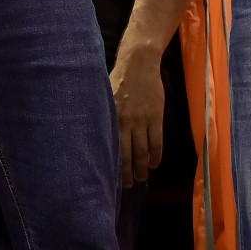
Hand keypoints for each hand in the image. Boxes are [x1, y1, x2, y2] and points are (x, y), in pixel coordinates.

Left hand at [110, 44, 166, 188]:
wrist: (138, 64)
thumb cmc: (118, 80)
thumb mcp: (104, 98)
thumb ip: (102, 116)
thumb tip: (93, 133)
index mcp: (111, 119)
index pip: (112, 149)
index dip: (114, 167)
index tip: (112, 179)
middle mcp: (126, 123)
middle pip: (128, 155)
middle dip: (129, 173)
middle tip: (129, 185)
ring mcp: (142, 120)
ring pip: (143, 151)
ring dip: (143, 168)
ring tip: (143, 179)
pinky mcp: (156, 117)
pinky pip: (157, 141)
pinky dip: (156, 155)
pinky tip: (155, 164)